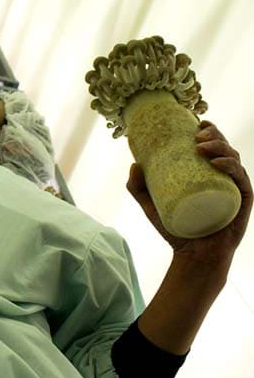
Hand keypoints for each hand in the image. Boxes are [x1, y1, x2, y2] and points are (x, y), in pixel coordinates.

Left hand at [127, 121, 250, 266]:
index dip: (209, 130)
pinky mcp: (242, 204)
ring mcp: (233, 190)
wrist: (191, 256)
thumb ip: (138, 186)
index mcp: (206, 174)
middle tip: (197, 135)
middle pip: (225, 148)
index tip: (196, 121)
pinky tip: (219, 163)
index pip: (212, 146)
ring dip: (222, 147)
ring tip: (202, 146)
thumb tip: (134, 164)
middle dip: (214, 134)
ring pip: (234, 160)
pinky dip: (232, 168)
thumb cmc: (176, 227)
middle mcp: (223, 179)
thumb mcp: (150, 203)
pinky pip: (242, 181)